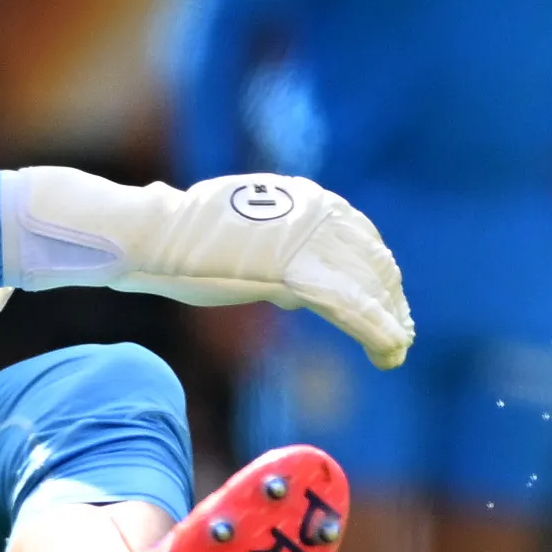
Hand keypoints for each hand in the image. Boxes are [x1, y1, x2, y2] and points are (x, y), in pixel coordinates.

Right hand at [2, 165, 412, 368]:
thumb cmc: (182, 241)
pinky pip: (350, 306)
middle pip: (372, 260)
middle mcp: (314, 210)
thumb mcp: (244, 240)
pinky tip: (388, 352)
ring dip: (388, 321)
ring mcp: (305, 238)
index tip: (390, 305)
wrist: (151, 233)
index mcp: (305, 198)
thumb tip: (300, 293)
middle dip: (390, 300)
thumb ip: (279, 255)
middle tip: (400, 336)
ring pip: (367, 285)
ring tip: (395, 351)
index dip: (379, 275)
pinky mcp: (294, 270)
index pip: (360, 237)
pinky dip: (376, 330)